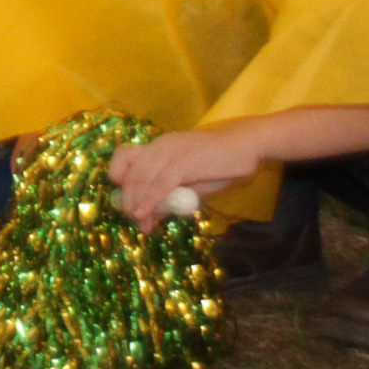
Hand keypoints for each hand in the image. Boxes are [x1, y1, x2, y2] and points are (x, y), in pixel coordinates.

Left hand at [105, 126, 262, 230]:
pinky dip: (150, 200)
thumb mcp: (191, 183)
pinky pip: (160, 183)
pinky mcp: (185, 161)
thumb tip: (150, 217)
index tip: (127, 201)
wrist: (249, 146)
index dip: (119, 179)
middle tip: (134, 220)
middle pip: (130, 173)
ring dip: (136, 204)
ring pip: (141, 178)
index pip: (123, 156)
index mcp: (158, 146)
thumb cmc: (222, 163)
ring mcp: (171, 151)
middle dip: (127, 200)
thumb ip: (170, 197)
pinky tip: (145, 214)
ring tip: (140, 222)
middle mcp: (160, 146)